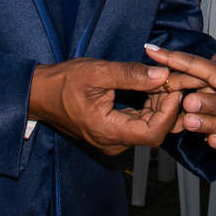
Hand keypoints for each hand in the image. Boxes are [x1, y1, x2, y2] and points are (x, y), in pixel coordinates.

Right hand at [28, 58, 182, 154]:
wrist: (41, 94)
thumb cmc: (64, 82)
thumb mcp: (98, 72)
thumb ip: (131, 75)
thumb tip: (162, 74)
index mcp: (108, 131)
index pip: (152, 133)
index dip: (169, 112)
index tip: (175, 88)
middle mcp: (113, 142)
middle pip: (154, 131)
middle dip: (167, 106)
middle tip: (173, 80)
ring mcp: (113, 139)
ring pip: (149, 128)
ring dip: (160, 105)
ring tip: (163, 80)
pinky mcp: (113, 132)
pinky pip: (139, 124)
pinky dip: (150, 107)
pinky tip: (151, 88)